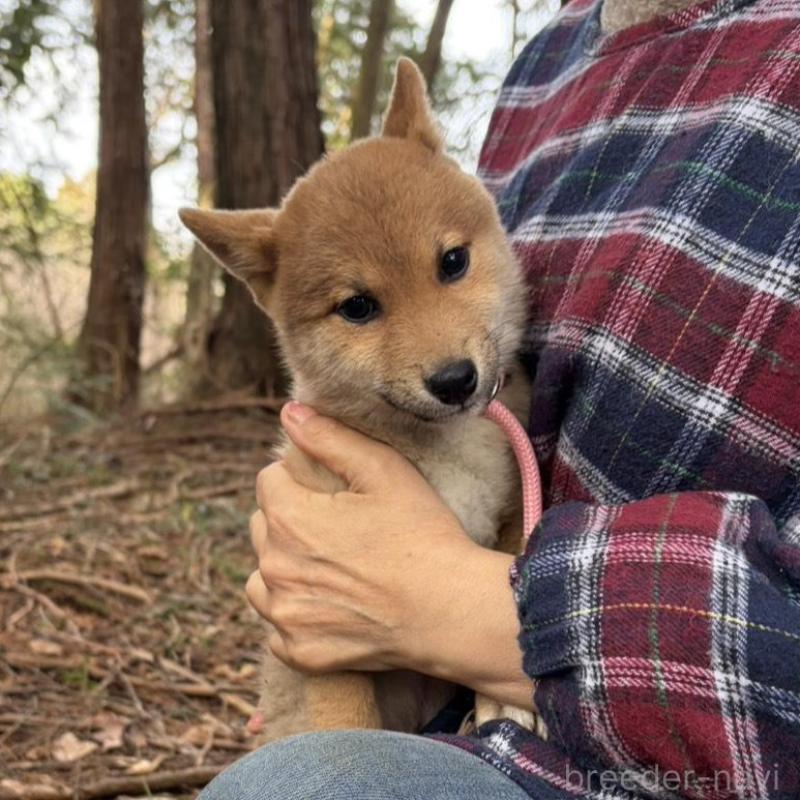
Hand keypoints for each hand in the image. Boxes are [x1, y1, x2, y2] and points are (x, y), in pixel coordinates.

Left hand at [246, 401, 532, 708]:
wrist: (450, 610)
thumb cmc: (421, 535)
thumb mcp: (383, 471)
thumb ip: (329, 438)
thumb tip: (289, 412)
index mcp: (288, 517)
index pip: (269, 481)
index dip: (300, 479)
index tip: (334, 492)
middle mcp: (274, 567)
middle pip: (264, 527)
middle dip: (291, 520)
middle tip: (340, 528)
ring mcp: (284, 614)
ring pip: (264, 576)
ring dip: (286, 567)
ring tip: (332, 567)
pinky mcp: (298, 652)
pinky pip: (279, 623)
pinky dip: (298, 612)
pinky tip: (335, 604)